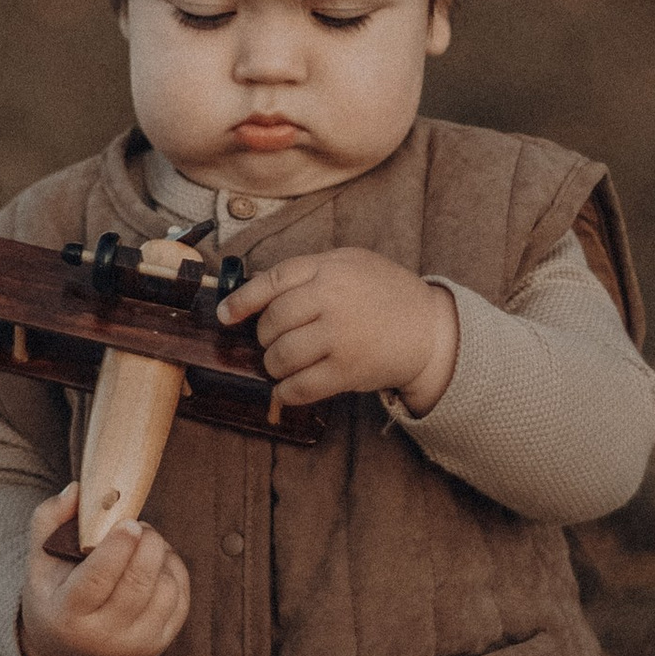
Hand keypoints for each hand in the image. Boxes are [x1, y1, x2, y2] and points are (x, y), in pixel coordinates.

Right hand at [18, 485, 190, 655]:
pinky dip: (173, 572)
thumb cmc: (54, 594)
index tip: (130, 523)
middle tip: (138, 526)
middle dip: (147, 545)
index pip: (97, 581)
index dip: (117, 549)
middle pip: (138, 584)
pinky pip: (179, 600)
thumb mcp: (39, 560)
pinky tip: (156, 561)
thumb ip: (49, 519)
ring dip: (161, 556)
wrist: (67, 652)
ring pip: (165, 591)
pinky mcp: (158, 645)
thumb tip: (77, 490)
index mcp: (67, 615)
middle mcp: (102, 637)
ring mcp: (134, 646)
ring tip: (144, 544)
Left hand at [216, 248, 458, 412]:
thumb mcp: (350, 263)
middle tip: (271, 342)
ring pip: (280, 356)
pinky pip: (300, 387)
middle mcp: (331, 300)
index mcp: (328, 269)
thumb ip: (310, 272)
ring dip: (273, 365)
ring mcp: (339, 336)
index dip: (242, 301)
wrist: (428, 328)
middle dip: (264, 337)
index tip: (226, 316)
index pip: (272, 282)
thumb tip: (259, 293)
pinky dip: (285, 392)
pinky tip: (286, 390)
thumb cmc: (385, 294)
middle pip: (272, 322)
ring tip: (281, 364)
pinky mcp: (347, 370)